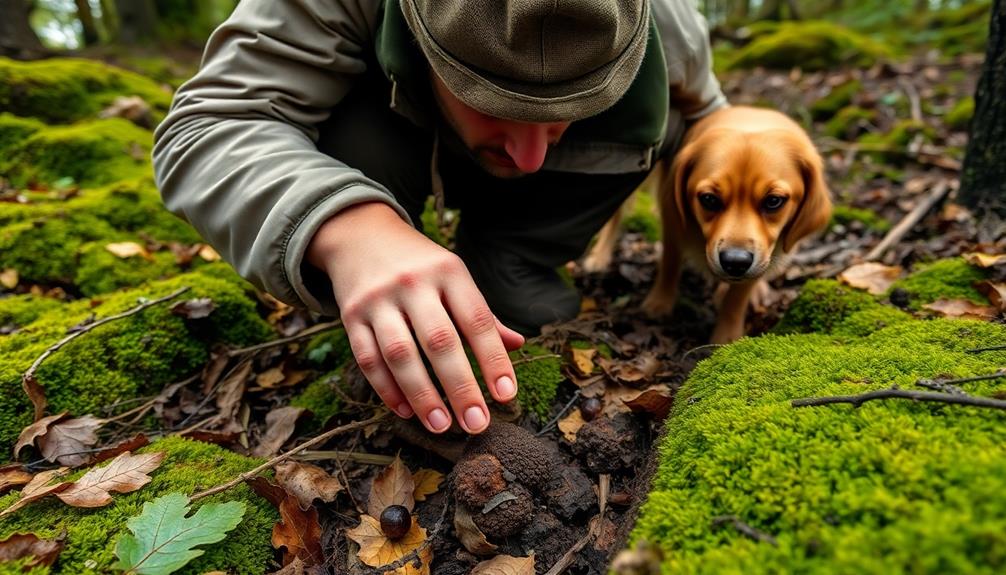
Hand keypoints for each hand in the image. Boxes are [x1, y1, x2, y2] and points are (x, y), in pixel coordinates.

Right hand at [307, 201, 524, 433]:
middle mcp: (414, 283)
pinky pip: (368, 358)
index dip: (494, 359)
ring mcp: (378, 299)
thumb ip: (482, 314)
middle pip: (440, 341)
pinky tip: (407, 410)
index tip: (506, 395)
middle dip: (461, 387)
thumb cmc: (419, 265)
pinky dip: (387, 389)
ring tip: (442, 425)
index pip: (477, 320)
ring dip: (423, 395)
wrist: (359, 234)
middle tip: (477, 423)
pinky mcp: (350, 315)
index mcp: (449, 271)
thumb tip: (517, 345)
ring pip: (401, 354)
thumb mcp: (454, 277)